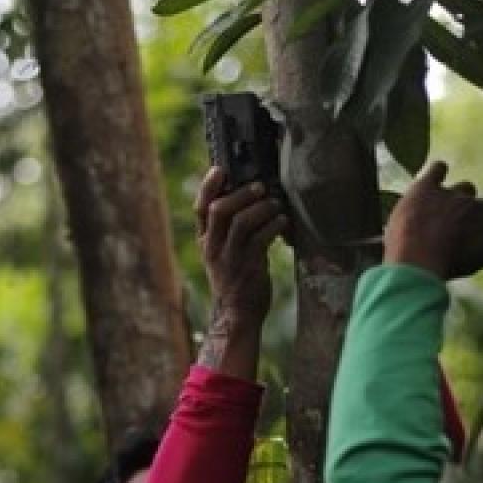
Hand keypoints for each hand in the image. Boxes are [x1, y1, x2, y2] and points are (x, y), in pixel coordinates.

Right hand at [195, 166, 286, 325]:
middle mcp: (214, 247)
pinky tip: (283, 221)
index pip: (200, 208)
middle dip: (241, 193)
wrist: (237, 314)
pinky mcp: (249, 266)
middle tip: (260, 187)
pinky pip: (261, 238)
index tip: (220, 169)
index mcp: (206, 241)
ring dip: (262, 208)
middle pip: (219, 209)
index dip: (208, 186)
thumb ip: (228, 229)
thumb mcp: (223, 252)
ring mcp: (230, 257)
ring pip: (241, 221)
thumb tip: (247, 197)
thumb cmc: (235, 278)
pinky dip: (274, 225)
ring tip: (275, 205)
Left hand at [383, 161, 482, 278]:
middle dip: (472, 214)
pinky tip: (438, 173)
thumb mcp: (479, 262)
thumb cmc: (449, 266)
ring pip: (462, 188)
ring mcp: (451, 192)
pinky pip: (437, 169)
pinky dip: (438, 171)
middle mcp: (476, 203)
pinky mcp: (426, 187)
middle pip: (480, 203)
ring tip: (443, 209)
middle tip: (457, 228)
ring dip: (456, 196)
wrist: (417, 259)